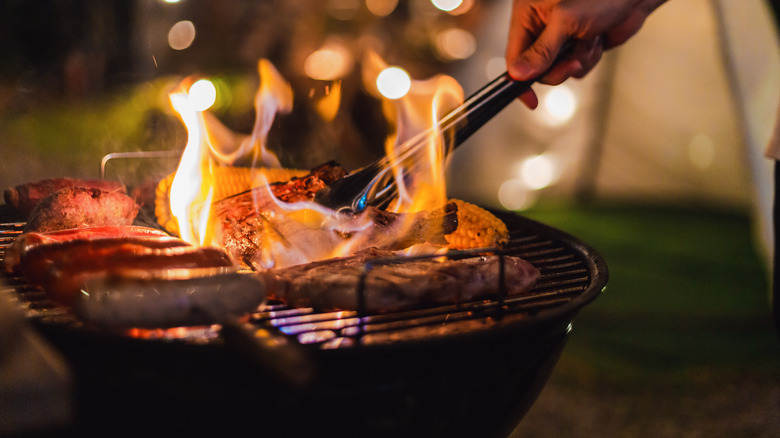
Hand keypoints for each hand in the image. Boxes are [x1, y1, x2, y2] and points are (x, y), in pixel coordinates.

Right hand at [506, 0, 666, 107]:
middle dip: (558, 68)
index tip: (530, 98)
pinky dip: (590, 58)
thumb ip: (541, 50)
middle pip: (536, 68)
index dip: (520, 78)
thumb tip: (518, 74)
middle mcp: (541, 26)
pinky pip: (576, 67)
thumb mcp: (566, 21)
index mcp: (528, 13)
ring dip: (578, 60)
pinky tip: (598, 38)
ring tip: (591, 38)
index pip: (514, 55)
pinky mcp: (578, 45)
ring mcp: (560, 37)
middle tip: (573, 61)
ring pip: (559, 69)